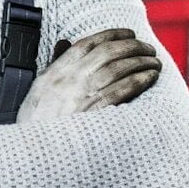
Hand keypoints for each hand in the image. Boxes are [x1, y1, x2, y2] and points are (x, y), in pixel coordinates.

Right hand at [17, 28, 161, 121]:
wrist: (33, 153)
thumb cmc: (36, 123)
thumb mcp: (38, 89)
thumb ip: (53, 65)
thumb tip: (64, 42)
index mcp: (56, 71)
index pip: (87, 44)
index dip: (112, 35)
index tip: (129, 34)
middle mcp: (70, 79)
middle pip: (107, 52)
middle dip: (132, 46)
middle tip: (148, 48)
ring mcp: (82, 95)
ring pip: (118, 68)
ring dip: (141, 62)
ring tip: (155, 62)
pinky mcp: (94, 112)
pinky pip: (121, 90)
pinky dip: (139, 80)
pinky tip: (150, 77)